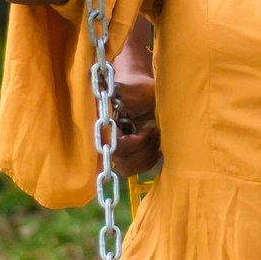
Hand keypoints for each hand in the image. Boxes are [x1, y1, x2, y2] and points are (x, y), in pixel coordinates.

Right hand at [105, 35, 159, 176]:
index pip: (117, 147)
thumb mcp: (135, 88)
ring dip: (147, 156)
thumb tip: (112, 90)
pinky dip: (147, 163)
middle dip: (145, 148)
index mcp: (104, 123)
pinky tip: (155, 150)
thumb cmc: (139, 89)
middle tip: (156, 132)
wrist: (139, 93)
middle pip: (122, 160)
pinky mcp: (121, 157)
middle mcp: (104, 139)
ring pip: (127, 168)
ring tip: (156, 139)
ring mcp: (112, 150)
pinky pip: (131, 171)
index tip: (149, 128)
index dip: (137, 143)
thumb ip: (124, 91)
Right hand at [108, 116, 161, 176]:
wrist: (104, 154)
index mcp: (117, 148)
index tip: (151, 127)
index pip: (139, 142)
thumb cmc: (110, 138)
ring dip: (155, 148)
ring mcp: (127, 169)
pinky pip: (148, 166)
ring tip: (157, 139)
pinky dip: (155, 158)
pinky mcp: (131, 173)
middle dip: (153, 140)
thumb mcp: (115, 129)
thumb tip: (135, 118)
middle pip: (145, 150)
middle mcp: (122, 161)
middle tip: (157, 131)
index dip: (147, 134)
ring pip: (148, 158)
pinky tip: (158, 151)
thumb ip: (123, 125)